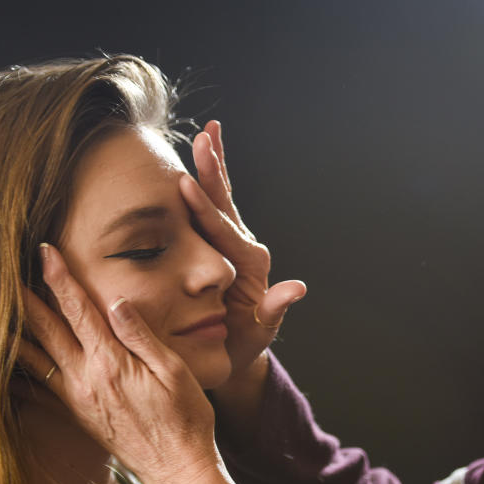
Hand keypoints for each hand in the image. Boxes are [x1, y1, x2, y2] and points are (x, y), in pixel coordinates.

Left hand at [18, 243, 238, 483]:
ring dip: (12, 329)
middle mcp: (85, 379)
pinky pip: (37, 388)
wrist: (177, 469)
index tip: (44, 250)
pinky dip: (18, 371)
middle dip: (23, 295)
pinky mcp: (75, 415)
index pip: (78, 310)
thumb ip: (142, 335)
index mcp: (111, 363)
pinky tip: (0, 362)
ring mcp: (76, 399)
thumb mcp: (175, 371)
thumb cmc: (185, 418)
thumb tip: (117, 301)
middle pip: (45, 328)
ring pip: (33, 357)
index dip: (59, 277)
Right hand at [186, 121, 306, 376]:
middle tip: (206, 136)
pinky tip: (199, 157)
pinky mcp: (217, 244)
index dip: (205, 209)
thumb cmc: (242, 345)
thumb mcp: (258, 332)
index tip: (186, 184)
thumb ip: (275, 309)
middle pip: (224, 204)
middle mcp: (242, 248)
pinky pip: (210, 209)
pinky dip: (206, 182)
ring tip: (208, 133)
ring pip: (219, 199)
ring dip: (213, 166)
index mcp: (250, 265)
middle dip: (213, 171)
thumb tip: (298, 288)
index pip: (224, 232)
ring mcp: (230, 243)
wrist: (234, 351)